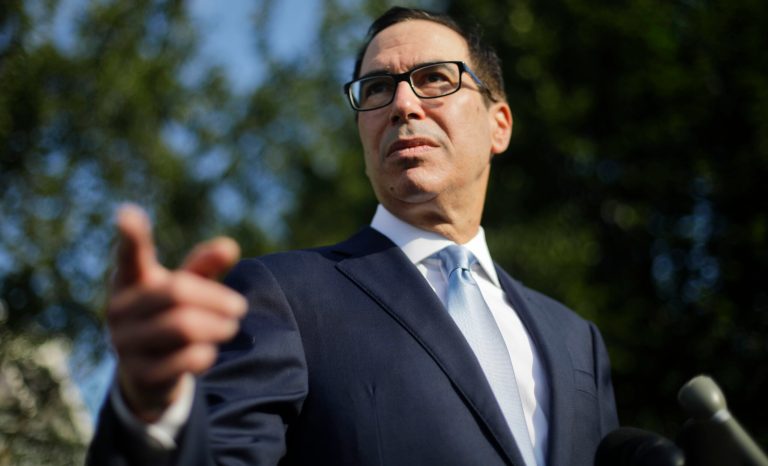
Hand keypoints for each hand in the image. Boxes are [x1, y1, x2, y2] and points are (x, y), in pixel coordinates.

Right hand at [107, 204, 246, 421]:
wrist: (146, 375)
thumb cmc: (167, 315)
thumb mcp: (186, 287)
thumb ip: (204, 266)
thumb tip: (230, 246)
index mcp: (130, 280)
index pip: (130, 255)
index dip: (130, 235)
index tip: (127, 213)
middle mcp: (119, 309)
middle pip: (178, 293)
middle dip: (216, 299)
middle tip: (241, 307)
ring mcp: (125, 343)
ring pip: (183, 326)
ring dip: (217, 326)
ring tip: (232, 326)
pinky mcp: (139, 374)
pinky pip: (184, 359)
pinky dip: (205, 354)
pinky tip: (209, 352)